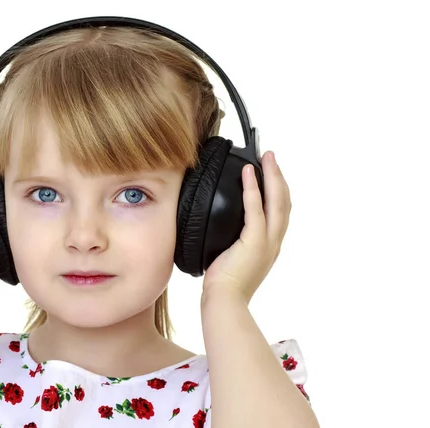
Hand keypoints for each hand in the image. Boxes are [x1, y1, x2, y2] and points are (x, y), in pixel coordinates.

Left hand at [202, 151, 290, 304]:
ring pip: (277, 202)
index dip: (278, 190)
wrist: (225, 302)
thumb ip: (233, 243)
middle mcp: (274, 242)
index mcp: (270, 246)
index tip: (272, 173)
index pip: (280, 213)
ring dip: (272, 176)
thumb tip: (220, 229)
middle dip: (279, 177)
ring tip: (265, 158)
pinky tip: (248, 173)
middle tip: (271, 157)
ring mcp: (267, 242)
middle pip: (284, 202)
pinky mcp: (255, 242)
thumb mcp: (232, 258)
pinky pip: (256, 209)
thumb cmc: (224, 286)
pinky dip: (253, 188)